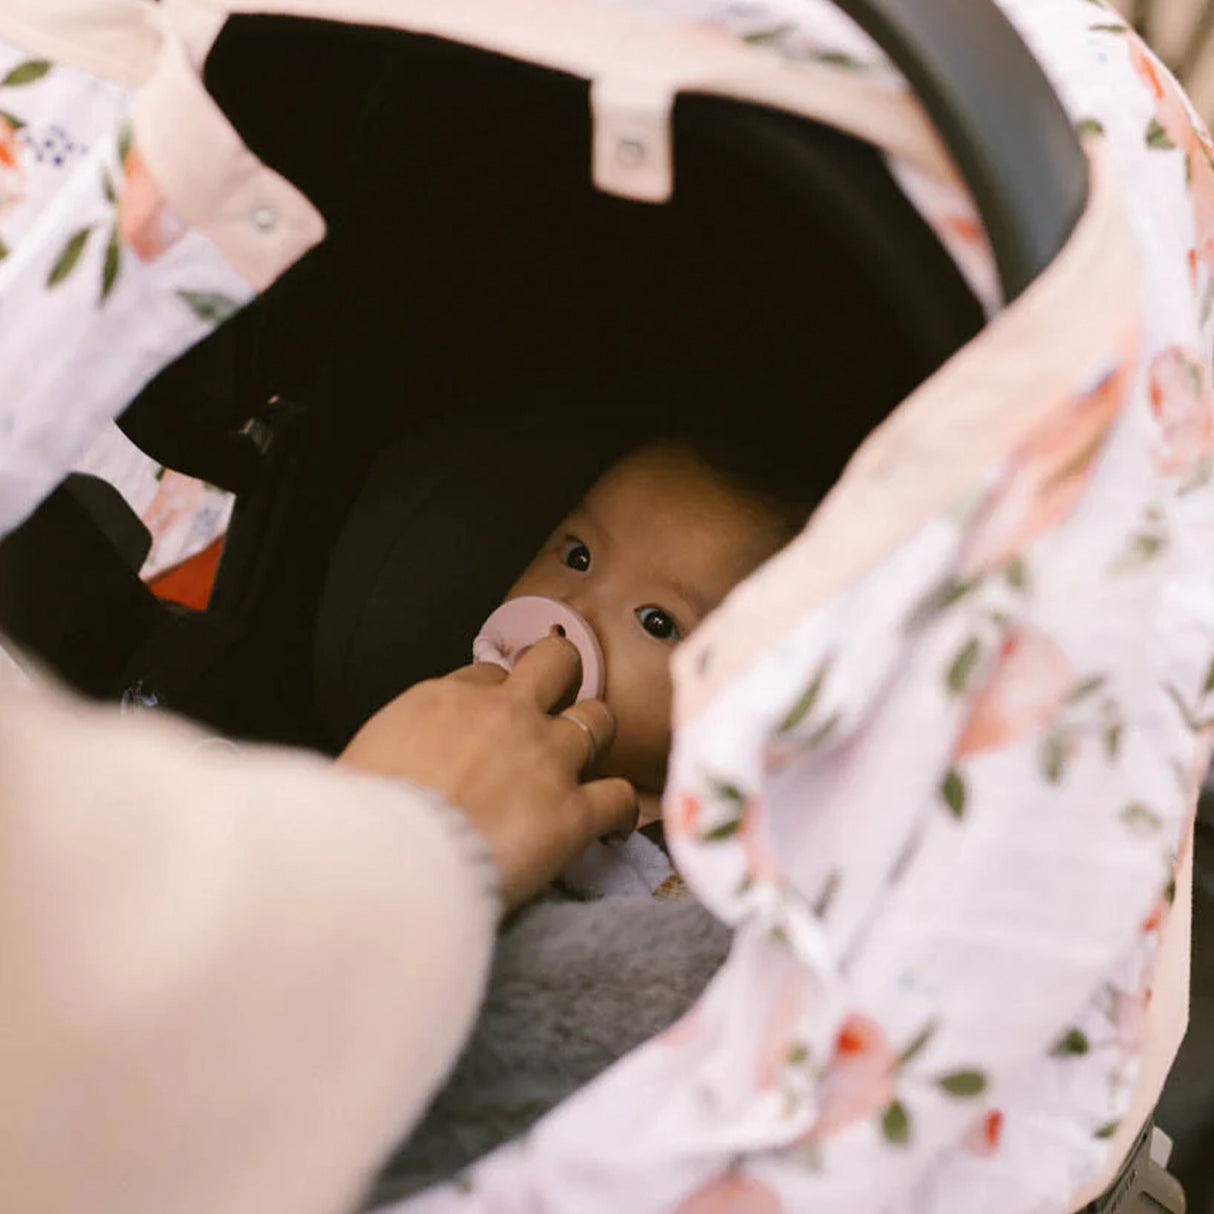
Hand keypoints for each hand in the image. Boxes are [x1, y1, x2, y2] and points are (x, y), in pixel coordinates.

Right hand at [338, 636, 638, 909]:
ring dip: (596, 738)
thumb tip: (403, 763)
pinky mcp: (572, 813)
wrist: (384, 866)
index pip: (487, 675)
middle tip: (559, 702)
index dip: (496, 695)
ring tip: (589, 761)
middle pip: (557, 662)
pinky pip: (620, 797)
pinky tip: (616, 825)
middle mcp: (504, 715)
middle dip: (563, 676)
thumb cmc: (360, 822)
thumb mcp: (366, 759)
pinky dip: (623, 810)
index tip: (494, 716)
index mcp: (446, 699)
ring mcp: (545, 759)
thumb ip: (401, 745)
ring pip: (599, 719)